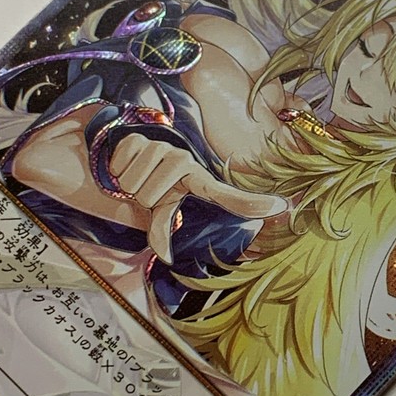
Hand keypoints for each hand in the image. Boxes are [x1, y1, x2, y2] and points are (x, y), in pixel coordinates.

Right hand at [109, 133, 285, 263]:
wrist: (124, 158)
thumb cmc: (151, 186)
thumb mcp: (159, 210)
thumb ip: (161, 232)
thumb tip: (166, 257)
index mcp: (196, 179)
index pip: (224, 195)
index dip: (249, 203)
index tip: (279, 207)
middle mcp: (183, 160)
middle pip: (151, 196)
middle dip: (141, 198)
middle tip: (145, 190)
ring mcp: (162, 147)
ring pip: (134, 183)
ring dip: (127, 185)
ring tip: (136, 177)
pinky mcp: (139, 137)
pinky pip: (121, 165)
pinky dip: (116, 170)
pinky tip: (125, 164)